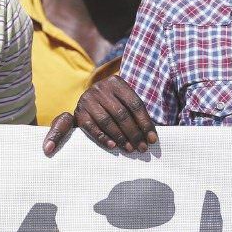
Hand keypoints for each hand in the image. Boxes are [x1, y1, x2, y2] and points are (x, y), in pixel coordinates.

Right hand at [42, 76, 156, 155]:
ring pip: (107, 121)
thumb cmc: (112, 102)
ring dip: (120, 138)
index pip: (135, 104)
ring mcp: (88, 99)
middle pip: (121, 114)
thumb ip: (135, 113)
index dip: (145, 123)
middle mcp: (100, 88)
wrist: (88, 98)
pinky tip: (113, 146)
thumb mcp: (123, 100)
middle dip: (134, 133)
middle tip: (142, 148)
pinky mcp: (79, 112)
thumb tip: (150, 136)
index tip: (152, 139)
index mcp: (116, 82)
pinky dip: (103, 138)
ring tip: (130, 148)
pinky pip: (92, 128)